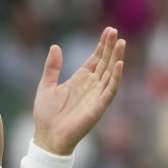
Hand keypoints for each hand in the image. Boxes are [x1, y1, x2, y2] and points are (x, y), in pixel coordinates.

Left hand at [32, 27, 125, 155]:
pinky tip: (119, 64)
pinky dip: (116, 77)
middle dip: (110, 47)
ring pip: (110, 73)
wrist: (48, 137)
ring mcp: (96, 96)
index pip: (95, 60)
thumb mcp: (46, 86)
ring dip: (116, 58)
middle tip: (114, 31)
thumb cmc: (46, 115)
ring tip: (121, 42)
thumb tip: (56, 46)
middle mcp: (91, 86)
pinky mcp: (99, 106)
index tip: (108, 31)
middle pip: (104, 63)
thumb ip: (52, 67)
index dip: (102, 46)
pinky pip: (111, 90)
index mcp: (79, 80)